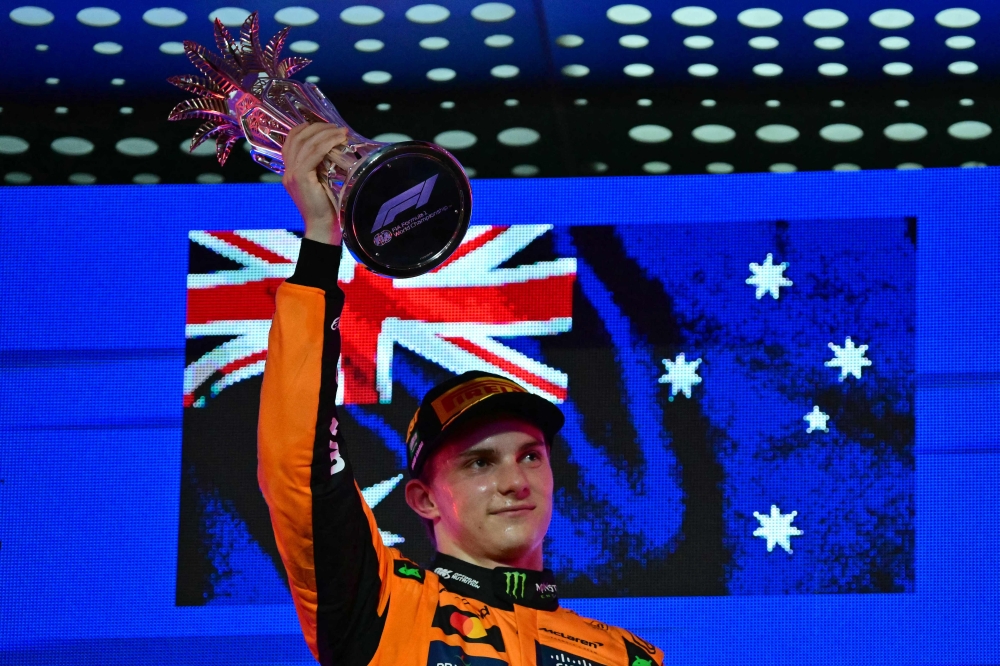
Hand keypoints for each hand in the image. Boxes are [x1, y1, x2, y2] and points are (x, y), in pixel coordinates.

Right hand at [281, 122, 348, 244]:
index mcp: (290, 172)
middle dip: (318, 128)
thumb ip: (322, 167)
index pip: (291, 141)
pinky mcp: (301, 178)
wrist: (322, 228)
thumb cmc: (327, 209)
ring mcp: (292, 174)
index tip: (324, 126)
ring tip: (341, 132)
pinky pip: (313, 154)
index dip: (305, 129)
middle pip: (297, 138)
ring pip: (306, 143)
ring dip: (325, 134)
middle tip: (336, 127)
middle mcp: (288, 171)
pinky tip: (338, 140)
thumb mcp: (322, 183)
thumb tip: (335, 149)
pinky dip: (327, 143)